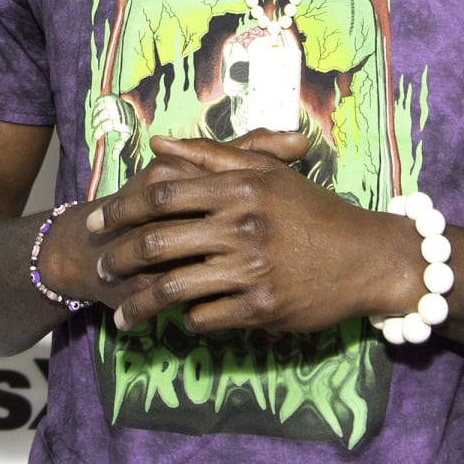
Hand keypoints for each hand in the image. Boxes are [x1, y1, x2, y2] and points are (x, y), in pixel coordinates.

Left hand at [86, 131, 410, 333]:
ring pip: (172, 289)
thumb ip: (212, 156)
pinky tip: (178, 319)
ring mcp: (251, 270)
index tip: (96, 221)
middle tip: (100, 267)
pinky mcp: (261, 308)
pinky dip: (185, 320)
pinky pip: (204, 318)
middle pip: (156, 243)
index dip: (121, 208)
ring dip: (139, 305)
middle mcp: (241, 227)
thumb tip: (160, 143)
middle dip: (118, 259)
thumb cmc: (314, 211)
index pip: (162, 194)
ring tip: (123, 315)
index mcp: (240, 188)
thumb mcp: (268, 174)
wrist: (367, 256)